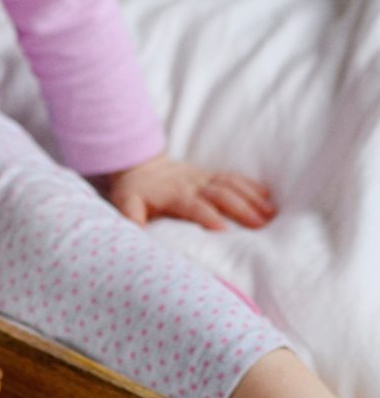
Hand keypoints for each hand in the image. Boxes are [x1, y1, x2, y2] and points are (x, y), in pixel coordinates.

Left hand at [106, 154, 275, 229]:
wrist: (140, 165)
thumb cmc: (134, 191)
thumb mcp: (126, 203)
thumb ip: (131, 216)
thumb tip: (136, 232)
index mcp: (174, 194)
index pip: (194, 206)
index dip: (208, 216)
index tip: (224, 230)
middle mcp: (192, 184)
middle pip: (221, 194)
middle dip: (242, 208)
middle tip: (261, 225)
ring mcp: (204, 178)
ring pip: (232, 185)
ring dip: (252, 198)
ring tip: (271, 214)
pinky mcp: (211, 175)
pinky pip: (234, 178)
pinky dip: (252, 186)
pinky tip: (268, 197)